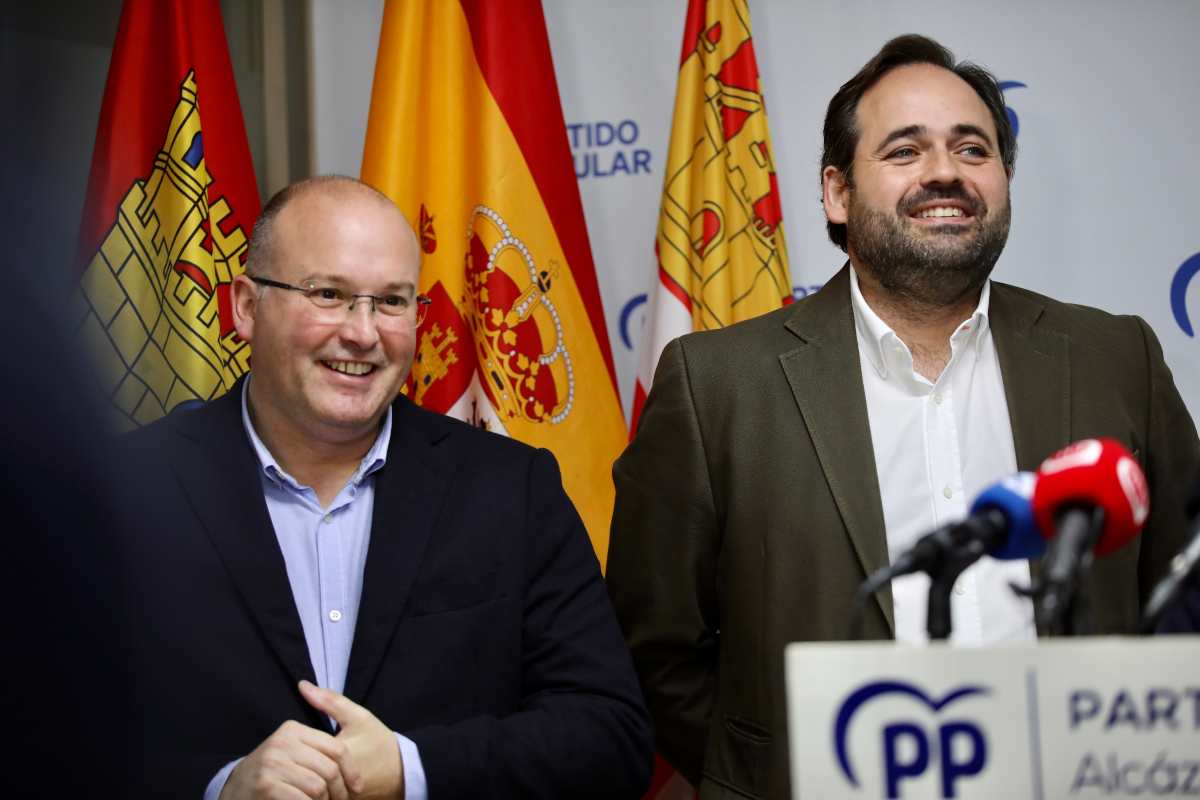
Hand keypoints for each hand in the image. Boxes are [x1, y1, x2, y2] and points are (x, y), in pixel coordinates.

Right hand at [220, 719, 348, 799]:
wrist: (235, 789)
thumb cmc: (273, 771)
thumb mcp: (291, 748)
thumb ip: (317, 744)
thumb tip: (357, 747)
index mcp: (292, 730)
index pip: (337, 748)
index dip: (352, 770)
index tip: (356, 787)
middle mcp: (282, 743)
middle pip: (330, 770)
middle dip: (340, 791)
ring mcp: (272, 764)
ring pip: (318, 787)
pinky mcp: (267, 785)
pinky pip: (303, 799)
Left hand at [298, 680, 404, 799]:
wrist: (401, 771)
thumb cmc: (378, 741)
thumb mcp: (358, 716)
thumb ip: (330, 701)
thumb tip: (302, 685)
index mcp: (338, 754)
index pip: (302, 750)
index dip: (293, 743)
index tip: (288, 737)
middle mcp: (336, 778)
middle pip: (302, 770)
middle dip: (295, 761)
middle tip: (287, 753)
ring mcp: (337, 794)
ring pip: (308, 787)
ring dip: (302, 777)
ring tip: (297, 766)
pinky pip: (318, 798)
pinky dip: (312, 788)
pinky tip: (310, 778)